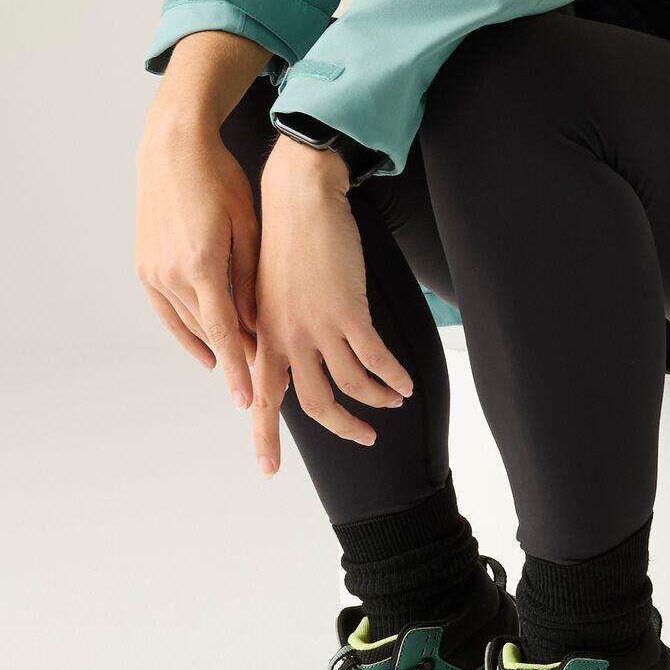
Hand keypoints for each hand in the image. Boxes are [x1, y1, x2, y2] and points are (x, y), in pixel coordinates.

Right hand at [134, 106, 264, 408]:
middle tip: (264, 376)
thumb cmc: (218, 179)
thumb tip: (257, 322)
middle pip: (207, 333)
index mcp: (203, 265)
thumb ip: (251, 277)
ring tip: (241, 362)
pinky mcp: (143, 266)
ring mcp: (153, 271)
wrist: (173, 149)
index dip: (238, 369)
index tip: (249, 401)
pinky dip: (186, 332)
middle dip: (235, 356)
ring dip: (213, 345)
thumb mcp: (247, 225)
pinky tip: (204, 348)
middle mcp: (172, 274)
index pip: (224, 332)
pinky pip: (167, 311)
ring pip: (187, 325)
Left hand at [248, 138, 414, 474]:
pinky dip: (393, 377)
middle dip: (344, 428)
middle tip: (366, 437)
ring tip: (395, 401)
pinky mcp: (348, 311)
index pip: (262, 398)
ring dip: (377, 399)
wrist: (299, 198)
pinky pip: (376, 359)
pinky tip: (406, 383)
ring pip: (351, 385)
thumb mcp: (267, 291)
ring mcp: (317, 326)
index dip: (264, 437)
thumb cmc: (285, 238)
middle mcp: (286, 338)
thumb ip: (275, 329)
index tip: (268, 471)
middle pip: (316, 404)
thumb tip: (289, 358)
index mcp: (264, 335)